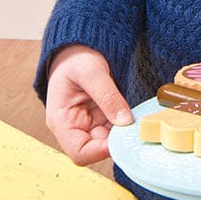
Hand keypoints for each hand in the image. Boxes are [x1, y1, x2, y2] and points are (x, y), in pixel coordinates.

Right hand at [45, 44, 133, 165]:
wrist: (76, 46)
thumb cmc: (76, 57)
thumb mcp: (92, 72)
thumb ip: (108, 96)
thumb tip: (125, 121)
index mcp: (61, 121)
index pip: (80, 152)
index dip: (101, 151)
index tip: (123, 137)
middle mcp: (73, 127)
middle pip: (96, 149)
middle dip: (117, 140)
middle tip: (138, 128)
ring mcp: (87, 122)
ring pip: (108, 139)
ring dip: (123, 132)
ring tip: (139, 120)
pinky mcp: (98, 116)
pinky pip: (113, 127)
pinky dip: (124, 123)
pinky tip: (135, 115)